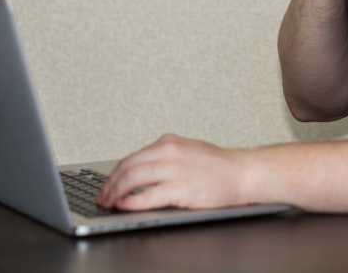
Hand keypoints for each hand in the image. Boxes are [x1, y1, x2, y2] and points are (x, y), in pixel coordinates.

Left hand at [96, 134, 255, 210]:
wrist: (244, 172)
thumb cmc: (220, 166)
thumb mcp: (188, 151)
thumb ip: (164, 157)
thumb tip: (140, 171)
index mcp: (169, 142)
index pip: (131, 158)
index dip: (114, 174)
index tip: (107, 186)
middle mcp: (170, 152)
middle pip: (127, 167)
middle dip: (110, 184)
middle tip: (103, 196)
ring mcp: (175, 169)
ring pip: (132, 179)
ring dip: (116, 193)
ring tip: (109, 203)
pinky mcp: (181, 188)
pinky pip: (148, 196)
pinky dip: (131, 202)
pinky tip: (124, 205)